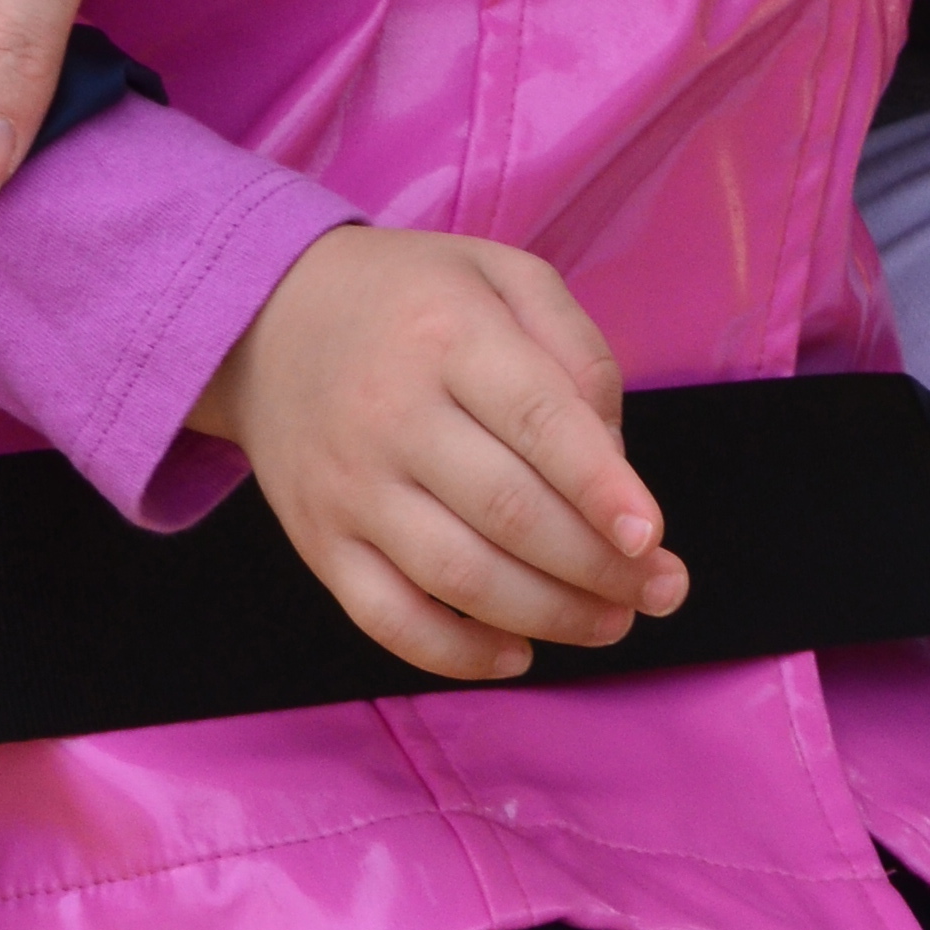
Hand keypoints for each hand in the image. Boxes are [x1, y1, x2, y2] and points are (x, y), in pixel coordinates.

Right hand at [197, 227, 689, 680]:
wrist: (269, 318)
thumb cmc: (414, 299)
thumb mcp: (502, 276)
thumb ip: (574, 349)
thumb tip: (614, 457)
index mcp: (448, 335)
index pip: (536, 418)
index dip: (600, 485)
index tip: (651, 535)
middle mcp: (392, 413)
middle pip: (508, 510)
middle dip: (598, 566)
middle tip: (660, 590)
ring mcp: (350, 486)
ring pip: (458, 575)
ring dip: (548, 614)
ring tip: (611, 621)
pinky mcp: (319, 543)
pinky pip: (389, 619)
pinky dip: (458, 653)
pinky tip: (517, 652)